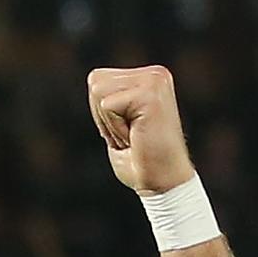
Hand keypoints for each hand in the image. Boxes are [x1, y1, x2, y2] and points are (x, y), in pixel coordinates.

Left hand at [87, 65, 196, 193]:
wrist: (164, 183)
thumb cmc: (141, 160)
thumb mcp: (122, 121)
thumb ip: (111, 97)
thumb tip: (93, 79)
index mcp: (149, 76)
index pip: (97, 79)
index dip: (101, 112)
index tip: (126, 130)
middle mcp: (155, 73)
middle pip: (95, 81)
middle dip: (103, 117)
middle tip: (131, 135)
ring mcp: (154, 81)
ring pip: (99, 92)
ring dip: (109, 124)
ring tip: (134, 136)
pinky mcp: (149, 94)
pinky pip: (107, 106)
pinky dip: (115, 129)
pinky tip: (136, 138)